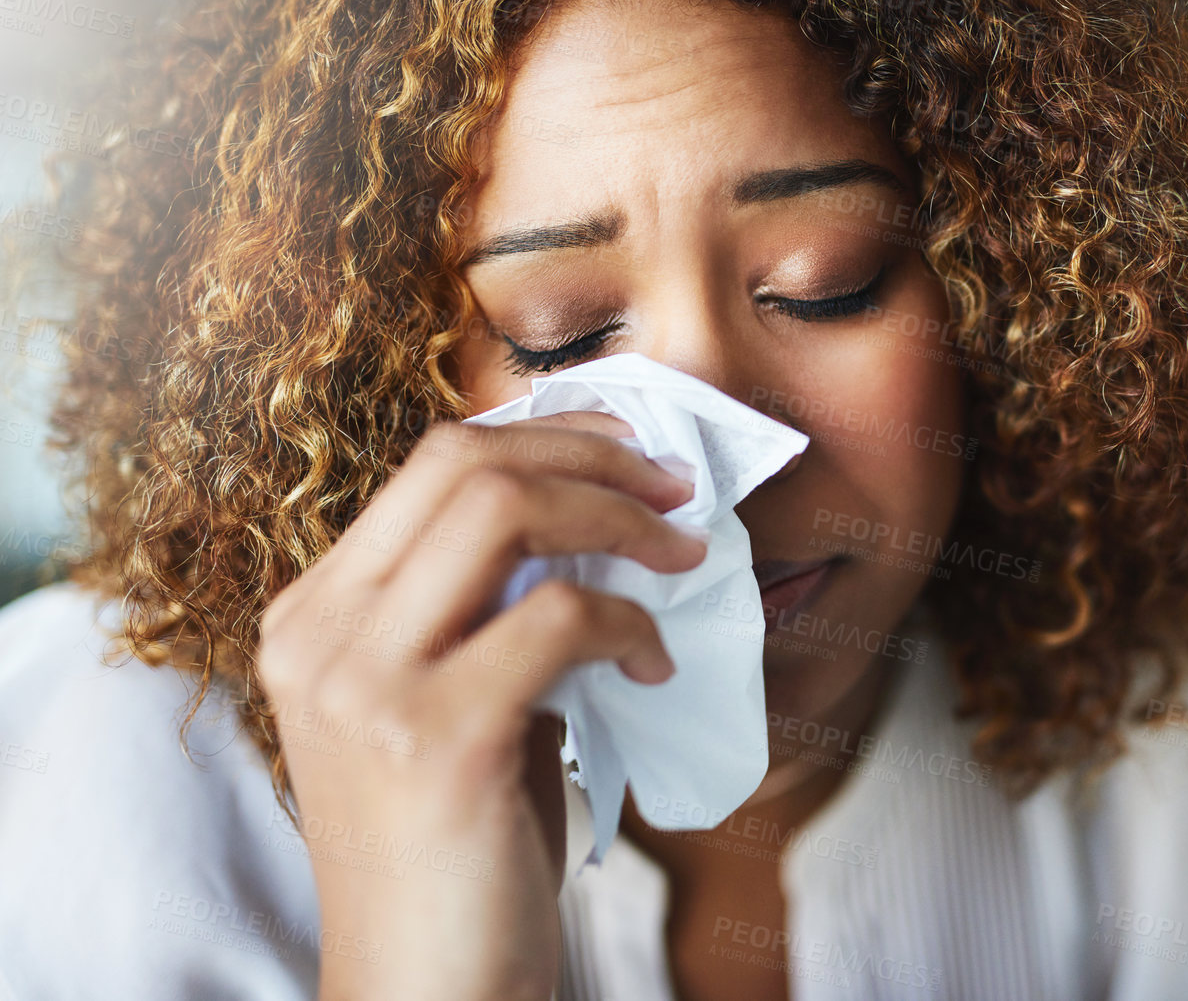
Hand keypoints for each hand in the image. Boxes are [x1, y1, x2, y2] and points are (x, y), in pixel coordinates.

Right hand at [255, 411, 705, 1000]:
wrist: (426, 992)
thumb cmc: (454, 852)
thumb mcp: (448, 704)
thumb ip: (487, 611)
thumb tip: (603, 518)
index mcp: (312, 620)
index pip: (430, 466)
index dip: (547, 437)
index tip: (631, 457)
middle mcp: (318, 638)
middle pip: (463, 463)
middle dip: (592, 455)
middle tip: (674, 488)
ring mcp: (364, 685)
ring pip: (505, 509)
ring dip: (620, 517)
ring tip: (681, 554)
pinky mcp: (435, 737)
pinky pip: (563, 617)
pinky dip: (632, 625)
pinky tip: (654, 670)